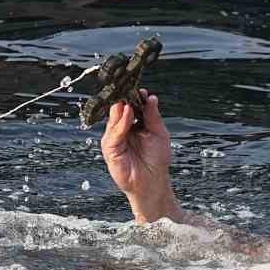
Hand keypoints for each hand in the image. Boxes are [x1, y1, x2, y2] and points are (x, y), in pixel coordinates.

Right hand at [100, 89, 180, 221]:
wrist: (153, 181)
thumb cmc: (157, 159)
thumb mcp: (159, 133)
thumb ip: (152, 115)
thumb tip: (151, 97)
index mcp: (134, 124)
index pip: (131, 107)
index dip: (134, 97)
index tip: (139, 88)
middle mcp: (123, 130)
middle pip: (120, 110)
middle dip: (124, 99)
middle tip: (129, 88)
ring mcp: (115, 138)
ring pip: (115, 119)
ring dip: (122, 109)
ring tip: (129, 101)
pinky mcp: (110, 149)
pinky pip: (113, 133)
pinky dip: (120, 123)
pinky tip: (128, 114)